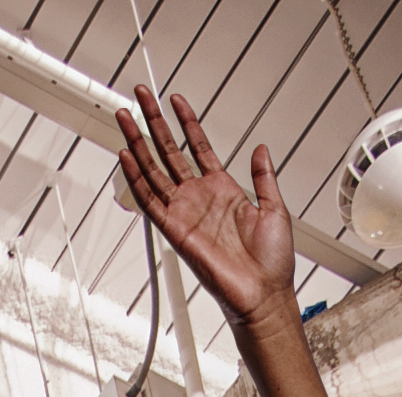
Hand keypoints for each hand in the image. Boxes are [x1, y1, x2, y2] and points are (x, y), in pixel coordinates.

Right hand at [115, 88, 295, 332]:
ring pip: (153, 171)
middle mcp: (200, 199)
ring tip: (125, 118)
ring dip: (138, 144)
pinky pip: (150, 201)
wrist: (263, 294)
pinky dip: (136, 179)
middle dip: (154, 123)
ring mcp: (185, 213)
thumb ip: (264, 176)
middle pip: (169, 152)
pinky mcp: (175, 231)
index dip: (187, 122)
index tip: (176, 100)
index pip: (198, 147)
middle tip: (141, 97)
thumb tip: (262, 149)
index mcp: (224, 190)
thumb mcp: (275, 208)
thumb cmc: (271, 262)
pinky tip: (126, 158)